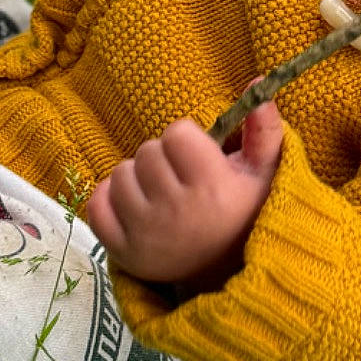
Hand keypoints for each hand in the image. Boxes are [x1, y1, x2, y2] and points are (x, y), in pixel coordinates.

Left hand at [87, 103, 283, 290]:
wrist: (230, 277)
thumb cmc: (246, 217)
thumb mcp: (265, 175)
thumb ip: (264, 129)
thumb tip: (257, 83)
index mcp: (212, 188)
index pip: (176, 133)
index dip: (188, 142)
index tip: (200, 161)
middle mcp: (175, 212)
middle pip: (147, 151)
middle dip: (163, 160)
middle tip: (182, 180)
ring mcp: (145, 235)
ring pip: (120, 174)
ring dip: (137, 179)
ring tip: (161, 195)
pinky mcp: (122, 253)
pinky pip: (96, 206)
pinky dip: (109, 200)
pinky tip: (133, 206)